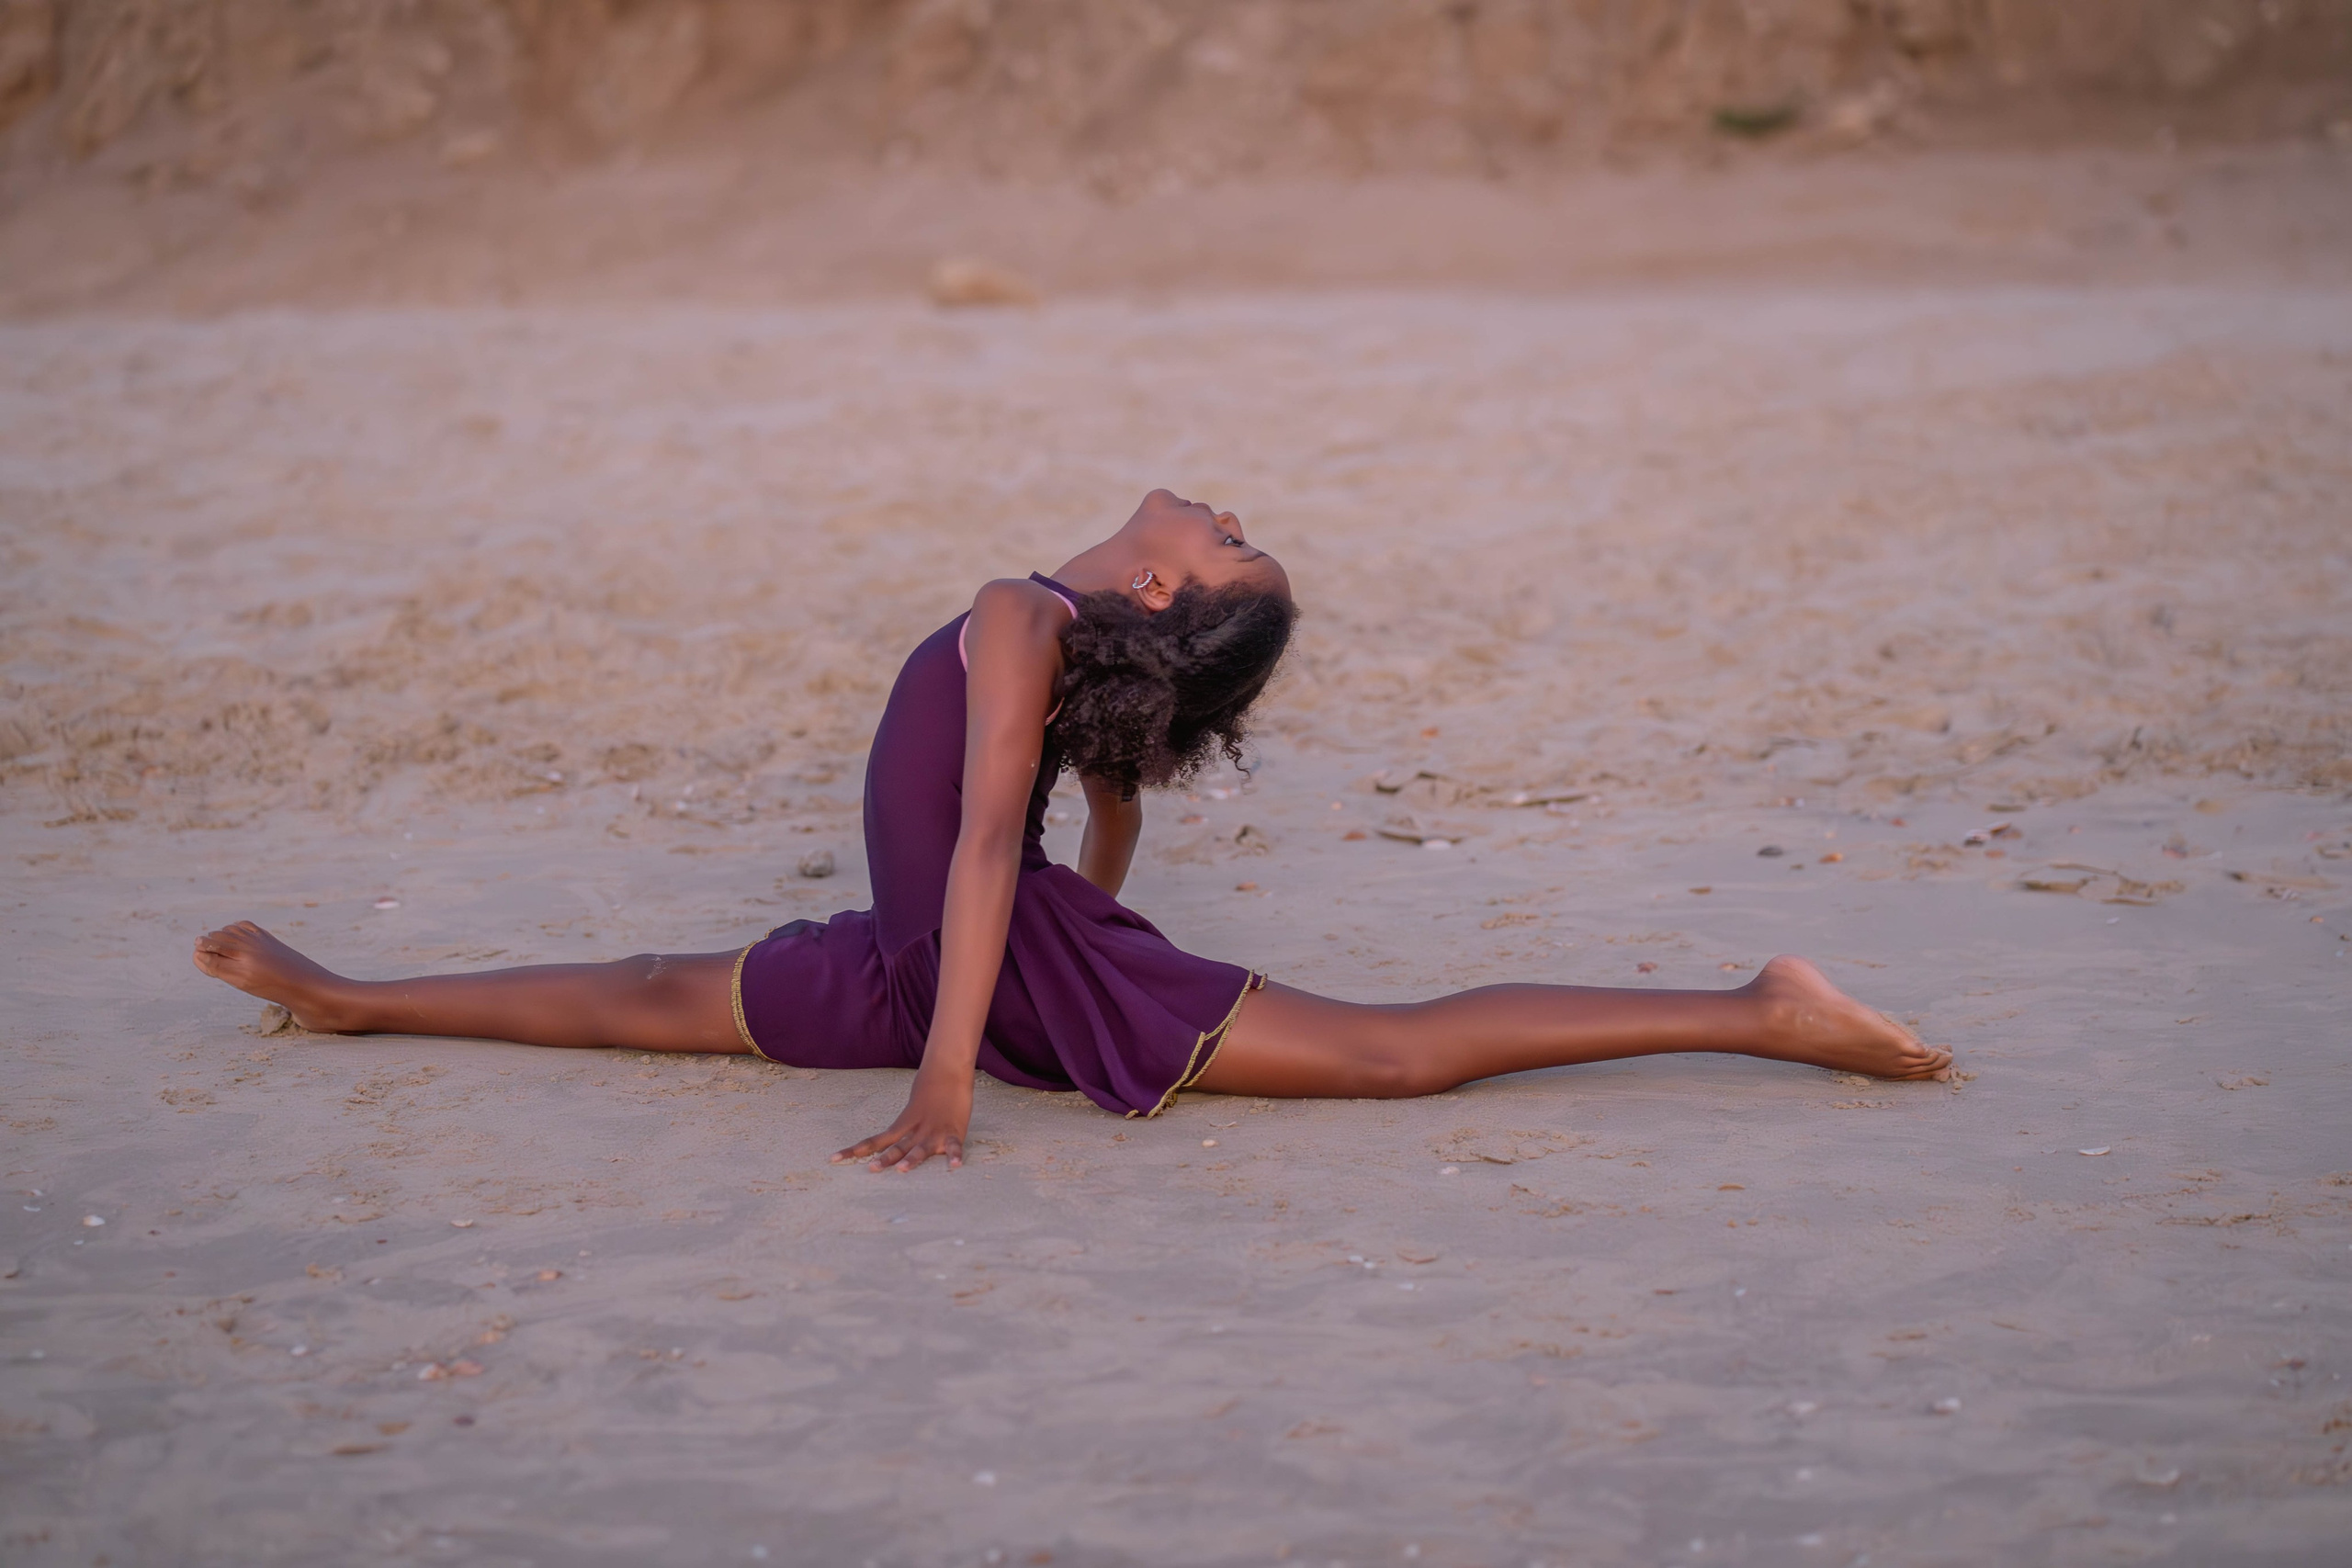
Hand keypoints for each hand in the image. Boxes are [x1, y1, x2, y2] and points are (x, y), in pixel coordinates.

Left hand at [833, 1067, 971, 1172]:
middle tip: (871, 1169)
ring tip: (901, 1170)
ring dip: (911, 1159)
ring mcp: (934, 1132)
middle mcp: (915, 1130)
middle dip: (885, 1159)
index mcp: (903, 1124)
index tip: (833, 1159)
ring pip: (921, 1148)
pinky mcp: (953, 1131)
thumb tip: (895, 1135)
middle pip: (897, 1147)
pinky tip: (955, 1165)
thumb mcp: (913, 1108)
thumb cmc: (930, 1088)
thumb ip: (907, 1125)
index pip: (876, 1140)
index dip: (855, 1150)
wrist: (947, 1070)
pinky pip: (954, 1145)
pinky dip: (955, 1155)